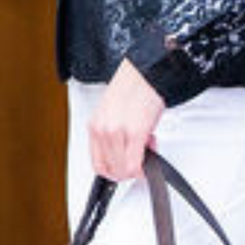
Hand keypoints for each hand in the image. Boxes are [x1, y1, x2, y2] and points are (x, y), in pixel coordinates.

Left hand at [88, 61, 166, 180]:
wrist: (144, 72)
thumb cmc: (131, 89)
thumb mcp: (113, 114)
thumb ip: (113, 136)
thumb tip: (123, 154)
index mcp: (95, 126)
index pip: (97, 164)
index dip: (113, 171)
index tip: (124, 168)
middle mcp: (102, 130)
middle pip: (110, 170)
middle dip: (127, 171)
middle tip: (138, 159)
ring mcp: (117, 133)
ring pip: (122, 170)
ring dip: (137, 167)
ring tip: (145, 148)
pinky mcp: (135, 133)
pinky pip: (134, 164)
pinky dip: (142, 168)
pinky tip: (149, 154)